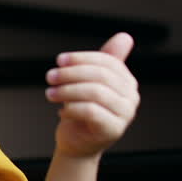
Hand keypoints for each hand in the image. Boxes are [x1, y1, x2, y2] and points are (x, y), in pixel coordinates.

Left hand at [44, 32, 140, 157]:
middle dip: (71, 73)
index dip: (81, 58)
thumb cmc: (81, 110)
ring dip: (67, 90)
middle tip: (50, 76)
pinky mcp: (114, 129)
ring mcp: (126, 114)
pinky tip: (61, 111)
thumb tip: (125, 36)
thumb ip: (105, 60)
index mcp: (127, 81)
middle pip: (101, 76)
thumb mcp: (89, 82)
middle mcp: (131, 97)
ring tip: (50, 93)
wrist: (77, 143)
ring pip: (95, 92)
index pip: (107, 61)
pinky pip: (91, 112)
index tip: (59, 60)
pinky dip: (71, 108)